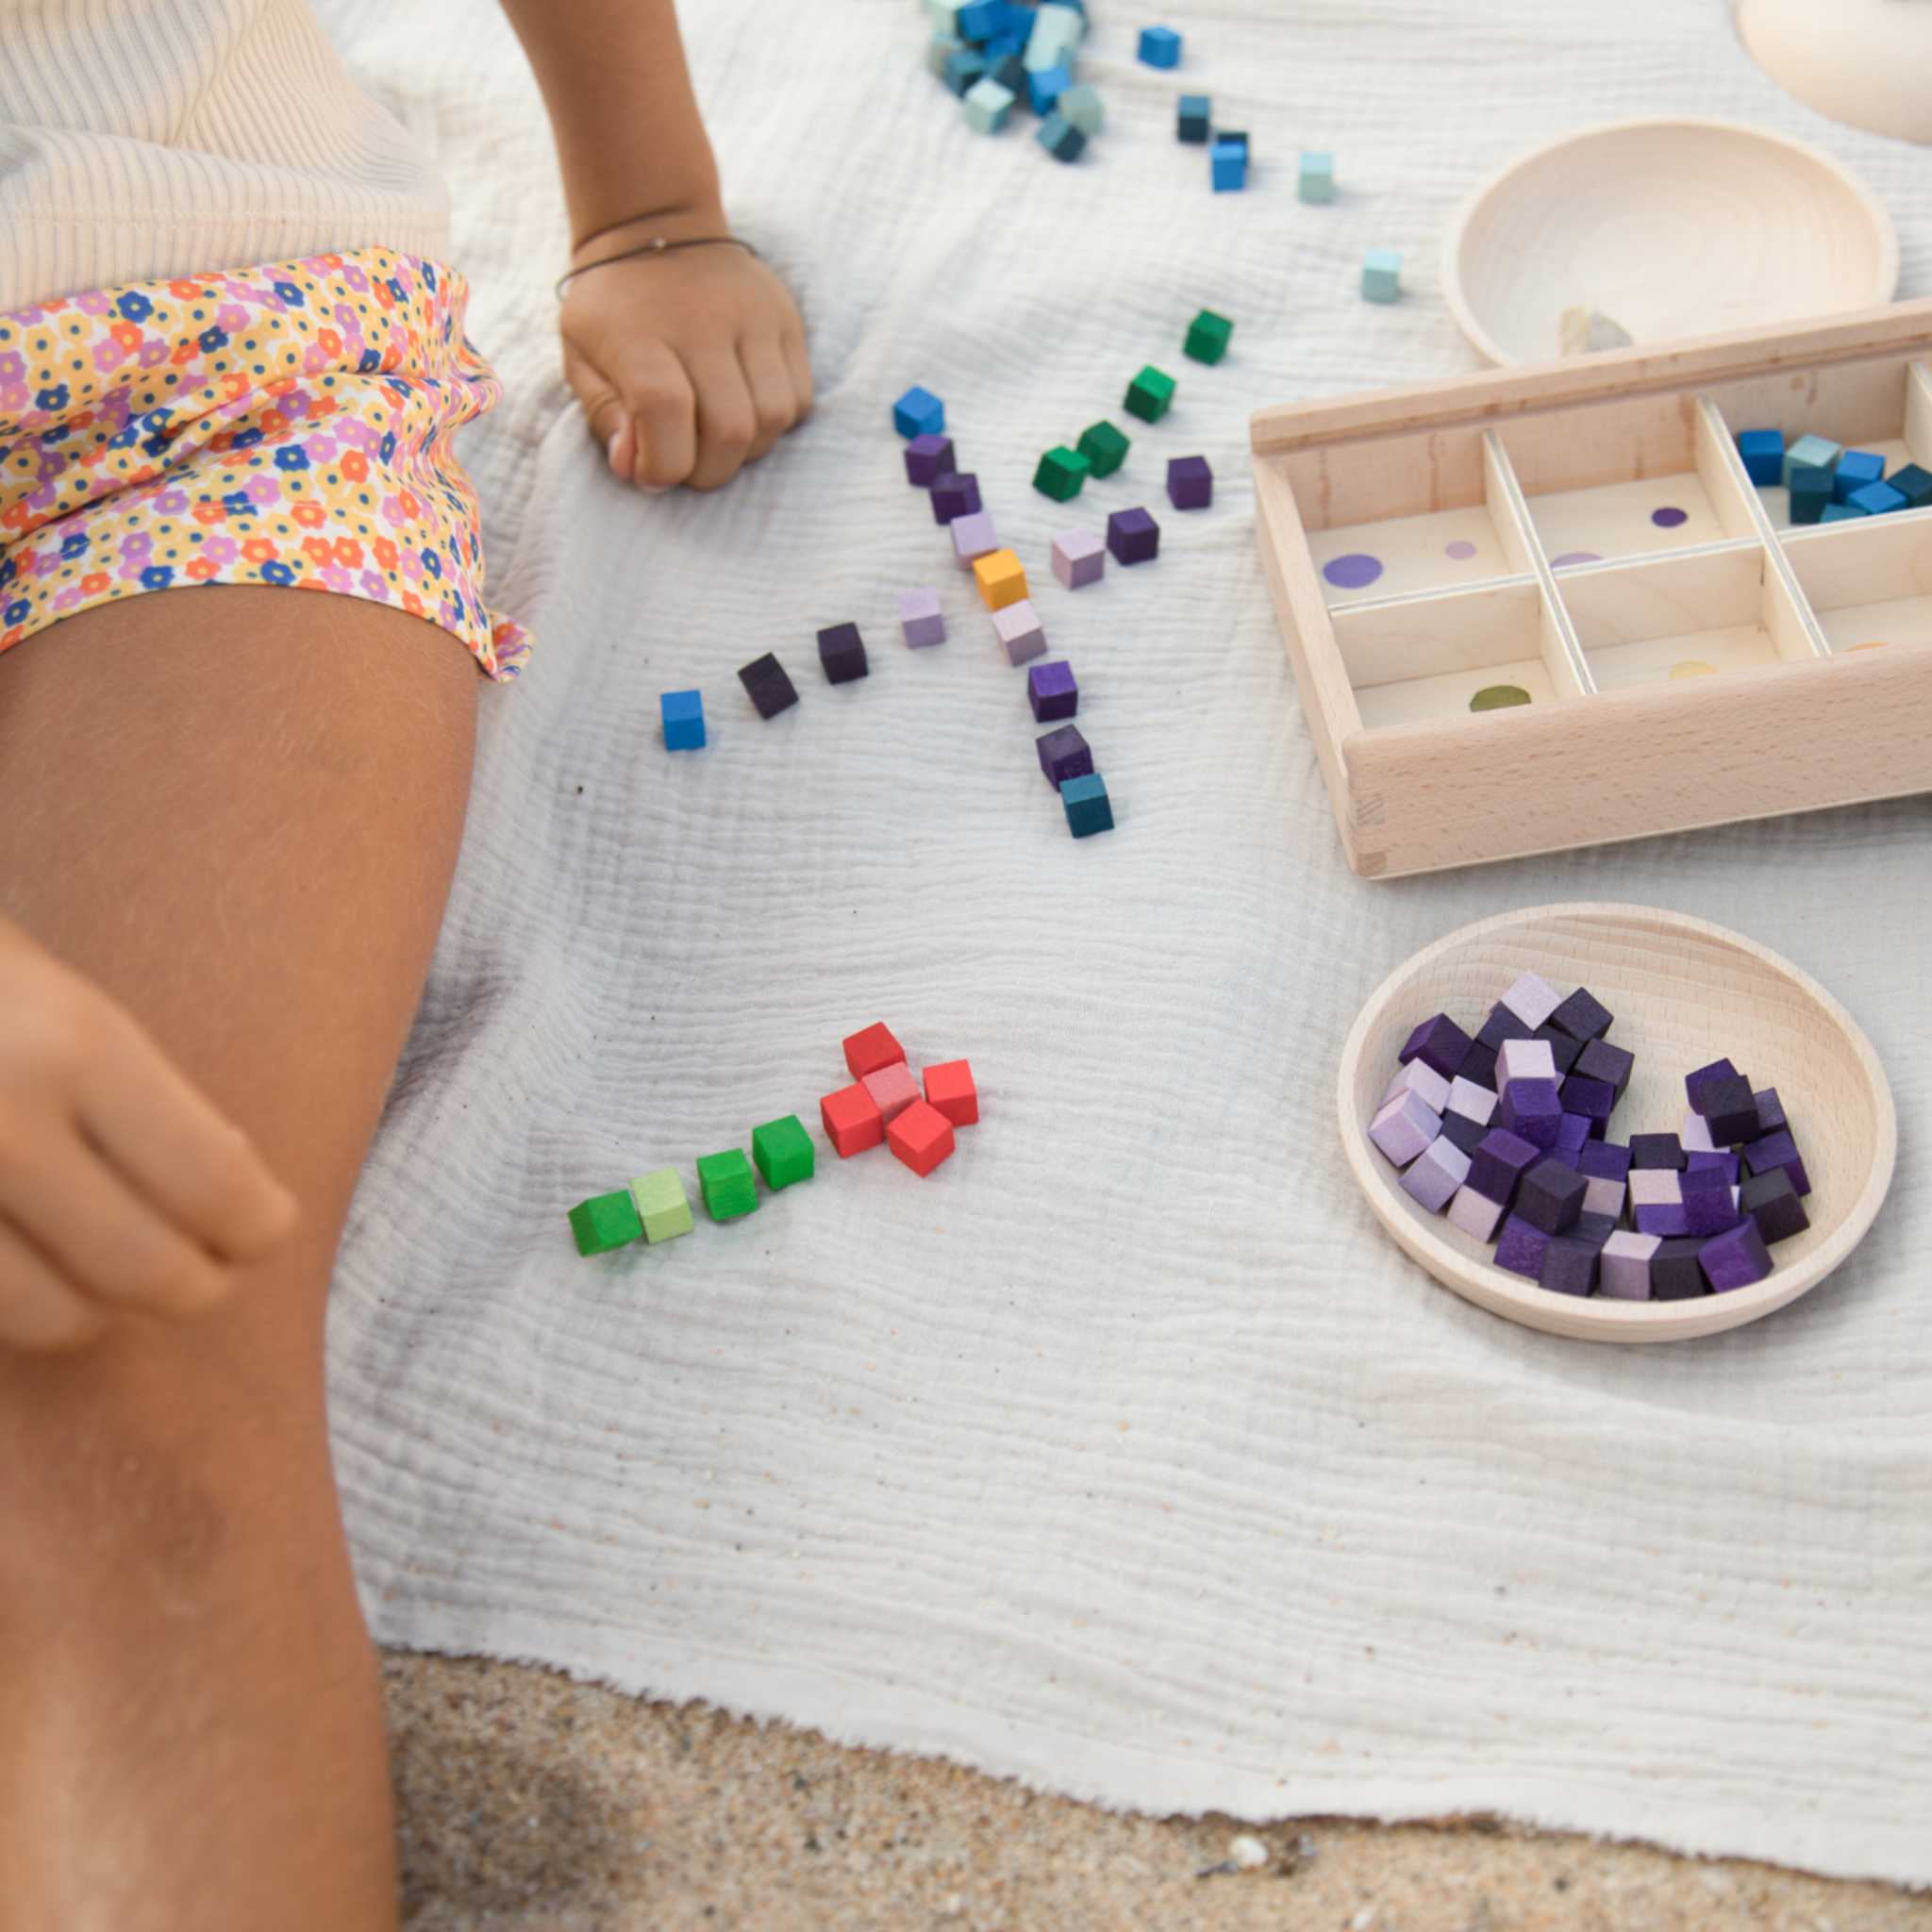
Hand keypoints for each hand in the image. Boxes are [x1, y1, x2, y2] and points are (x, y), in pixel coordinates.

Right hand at [0, 917, 298, 1350]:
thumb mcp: (65, 1006)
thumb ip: (142, 1099)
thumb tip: (232, 1204)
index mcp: (72, 1045)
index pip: (213, 1182)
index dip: (255, 1227)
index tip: (263, 1232)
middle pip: (147, 1268)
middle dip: (193, 1285)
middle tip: (203, 1278)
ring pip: (55, 1318)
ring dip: (100, 1312)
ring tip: (106, 1281)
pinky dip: (16, 1310)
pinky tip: (29, 1270)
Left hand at [560, 214, 812, 492]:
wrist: (656, 224)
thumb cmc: (612, 309)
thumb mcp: (580, 355)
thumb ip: (603, 416)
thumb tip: (635, 469)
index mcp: (638, 333)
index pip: (664, 412)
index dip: (663, 463)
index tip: (651, 474)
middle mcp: (701, 322)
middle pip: (729, 428)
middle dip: (709, 471)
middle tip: (687, 464)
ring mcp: (752, 318)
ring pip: (773, 418)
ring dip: (747, 451)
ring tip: (717, 440)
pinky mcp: (786, 320)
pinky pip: (799, 398)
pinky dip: (775, 424)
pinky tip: (745, 412)